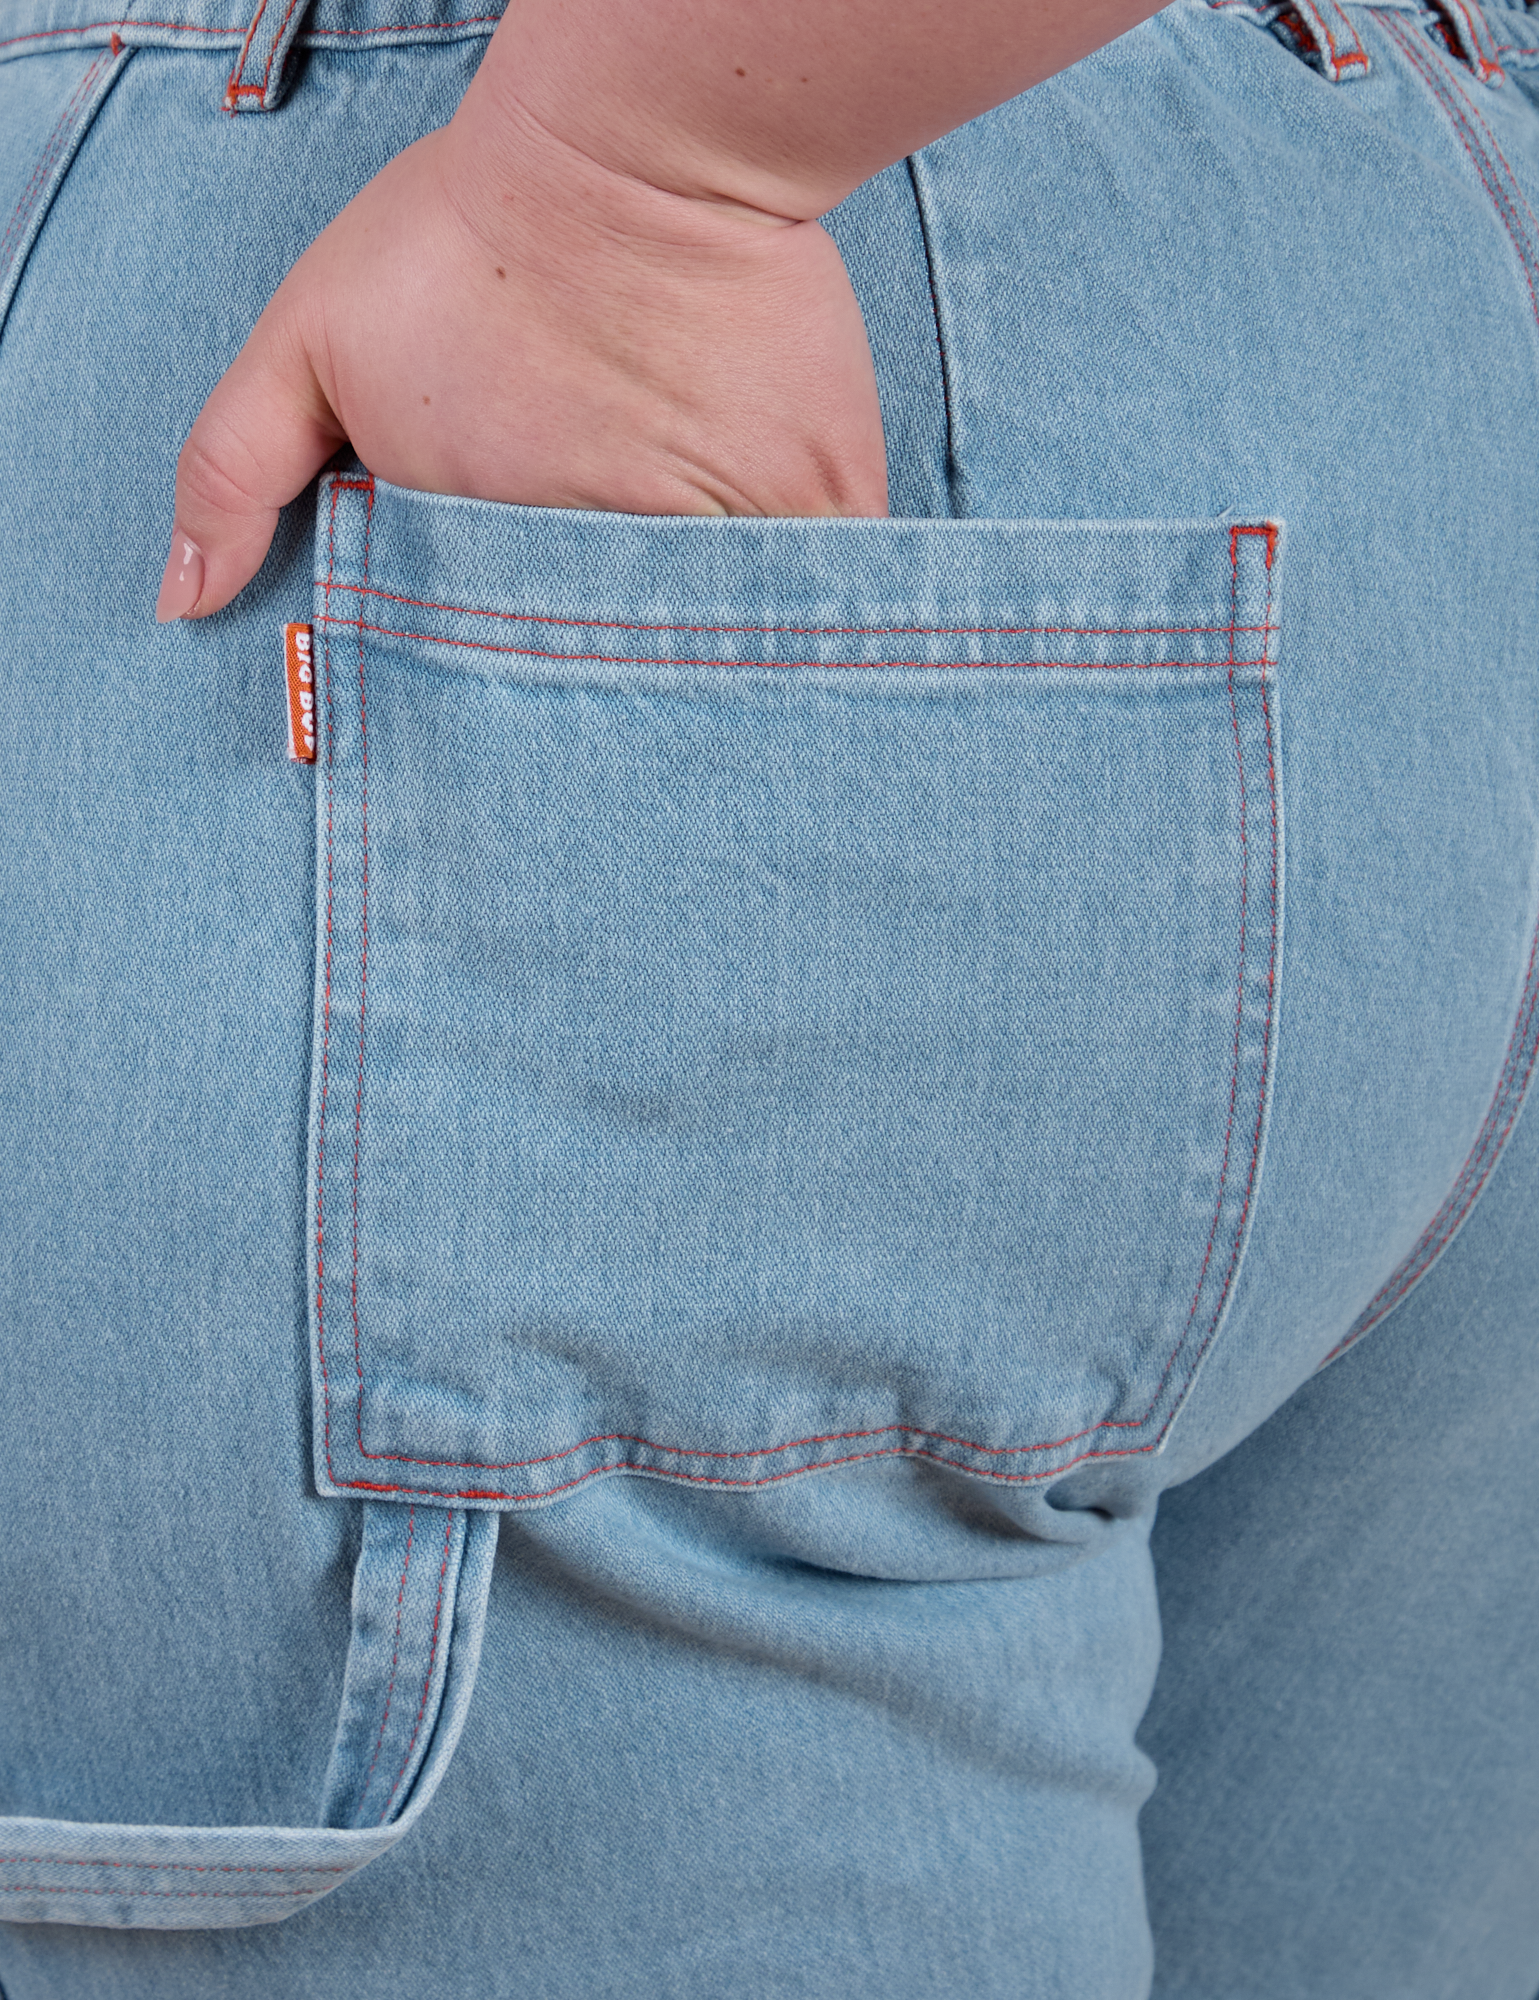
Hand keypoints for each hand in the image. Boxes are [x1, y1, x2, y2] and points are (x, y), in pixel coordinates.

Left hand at [156, 100, 887, 620]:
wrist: (639, 149)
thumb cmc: (468, 234)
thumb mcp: (307, 340)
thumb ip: (230, 470)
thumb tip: (181, 606)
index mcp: (488, 564)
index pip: (496, 678)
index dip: (503, 676)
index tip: (515, 653)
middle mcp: (607, 577)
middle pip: (615, 683)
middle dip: (609, 680)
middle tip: (610, 637)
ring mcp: (725, 550)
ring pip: (721, 654)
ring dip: (708, 656)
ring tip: (697, 629)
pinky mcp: (821, 508)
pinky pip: (824, 605)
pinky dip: (808, 611)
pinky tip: (788, 601)